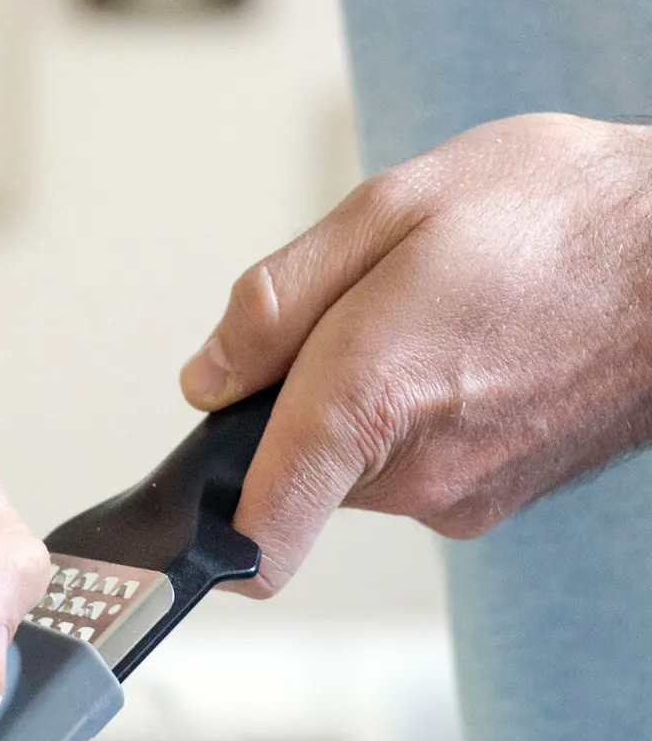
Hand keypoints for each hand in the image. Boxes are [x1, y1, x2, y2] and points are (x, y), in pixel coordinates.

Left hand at [180, 113, 651, 589]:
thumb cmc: (563, 216)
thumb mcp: (391, 207)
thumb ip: (274, 303)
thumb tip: (207, 378)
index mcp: (366, 402)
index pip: (253, 533)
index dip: (202, 529)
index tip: (178, 515)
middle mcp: (415, 476)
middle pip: (290, 467)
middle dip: (298, 398)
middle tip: (365, 314)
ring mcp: (464, 497)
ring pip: (353, 464)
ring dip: (363, 400)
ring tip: (438, 317)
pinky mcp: (498, 499)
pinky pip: (412, 465)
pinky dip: (418, 413)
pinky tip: (474, 345)